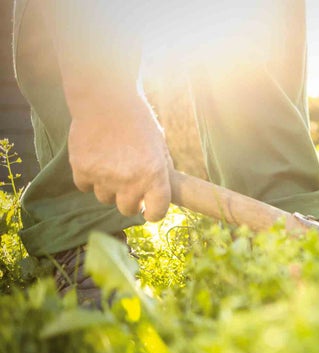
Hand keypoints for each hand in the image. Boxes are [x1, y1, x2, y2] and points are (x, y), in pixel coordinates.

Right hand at [68, 99, 172, 221]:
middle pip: (127, 209)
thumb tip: (163, 193)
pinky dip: (89, 178)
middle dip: (129, 200)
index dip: (153, 212)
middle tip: (128, 185)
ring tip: (111, 166)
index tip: (149, 209)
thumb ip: (161, 171)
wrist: (106, 100)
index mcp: (154, 176)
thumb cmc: (138, 121)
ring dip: (108, 188)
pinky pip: (85, 186)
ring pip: (105, 198)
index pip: (156, 213)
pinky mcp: (81, 170)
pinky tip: (95, 161)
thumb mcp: (159, 146)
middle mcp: (129, 181)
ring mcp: (104, 177)